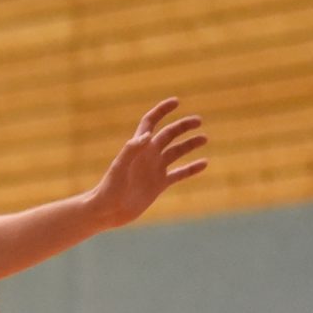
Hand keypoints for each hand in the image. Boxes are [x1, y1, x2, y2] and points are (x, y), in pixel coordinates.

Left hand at [92, 97, 207, 227]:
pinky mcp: (159, 184)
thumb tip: (149, 134)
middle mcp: (148, 155)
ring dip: (190, 144)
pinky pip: (179, 174)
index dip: (162, 110)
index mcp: (138, 147)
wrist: (108, 211)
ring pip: (176, 152)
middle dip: (183, 126)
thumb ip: (132, 149)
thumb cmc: (110, 188)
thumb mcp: (119, 168)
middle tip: (198, 121)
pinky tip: (204, 163)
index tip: (176, 102)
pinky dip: (191, 169)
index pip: (150, 122)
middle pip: (168, 134)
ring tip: (204, 138)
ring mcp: (155, 169)